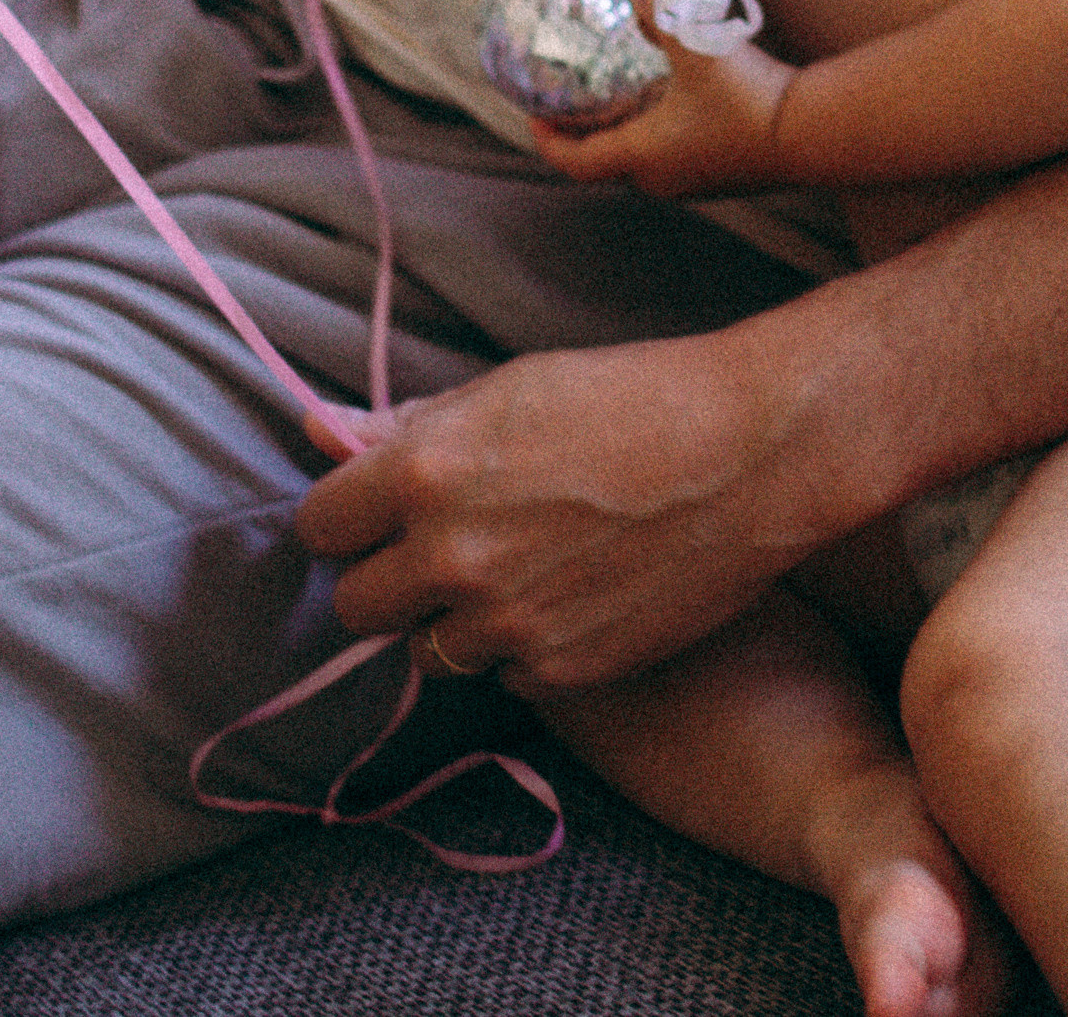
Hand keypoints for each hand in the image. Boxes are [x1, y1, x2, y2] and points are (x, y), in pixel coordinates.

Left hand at [296, 316, 843, 689]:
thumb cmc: (631, 397)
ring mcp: (506, 626)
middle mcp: (451, 559)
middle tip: (447, 543)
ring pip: (426, 653)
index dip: (348, 516)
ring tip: (520, 567)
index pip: (319, 525)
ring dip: (454, 620)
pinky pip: (503, 677)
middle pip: (355, 606)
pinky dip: (522, 648)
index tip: (378, 510)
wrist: (749, 452)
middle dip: (390, 577)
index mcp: (425, 474)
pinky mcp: (562, 673)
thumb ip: (407, 426)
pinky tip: (571, 594)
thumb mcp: (509, 389)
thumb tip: (318, 430)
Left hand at [529, 21, 794, 200]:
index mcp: (642, 156)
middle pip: (608, 162)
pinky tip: (678, 98)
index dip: (548, 139)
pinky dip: (662, 133)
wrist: (811, 130)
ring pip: (645, 161)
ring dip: (627, 132)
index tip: (533, 114)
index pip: (576, 161)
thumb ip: (657, 9)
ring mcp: (697, 182)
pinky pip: (677, 156)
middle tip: (576, 99)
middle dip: (587, 133)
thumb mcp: (692, 39)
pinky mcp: (726, 176)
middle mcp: (663, 179)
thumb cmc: (744, 92)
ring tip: (625, 94)